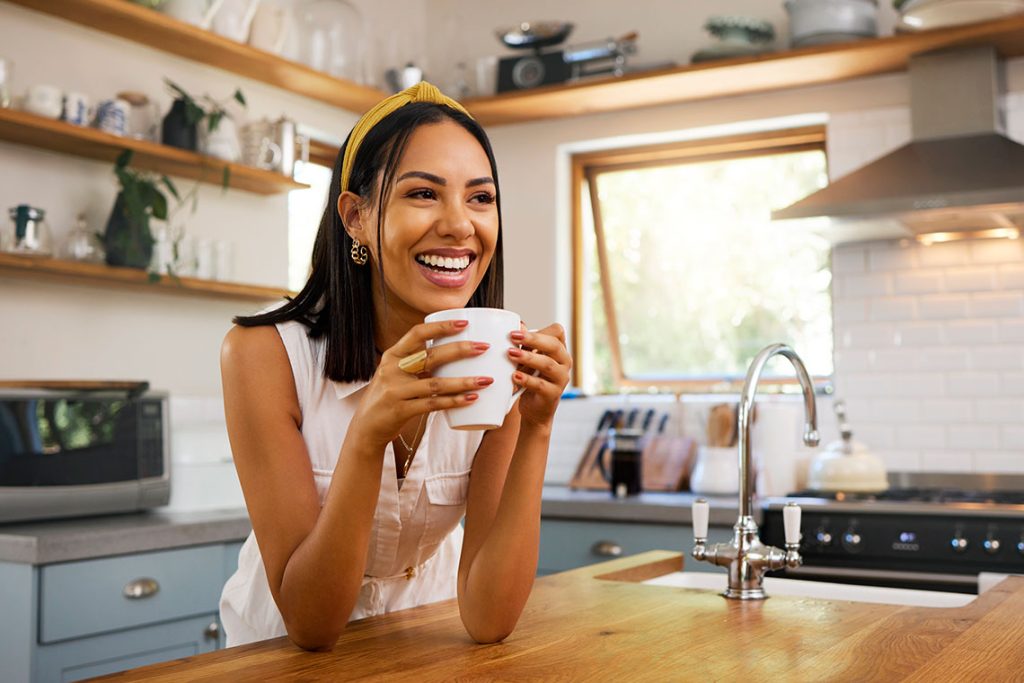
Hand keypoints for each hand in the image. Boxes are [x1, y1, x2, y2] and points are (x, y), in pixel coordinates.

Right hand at [348, 319, 492, 449]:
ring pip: (436, 383)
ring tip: (486, 380)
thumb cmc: (389, 396)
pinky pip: (432, 404)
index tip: (464, 323)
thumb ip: (417, 362)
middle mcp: (392, 370)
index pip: (417, 334)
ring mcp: (396, 391)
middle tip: (484, 347)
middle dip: (460, 350)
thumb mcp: (396, 373)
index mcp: (392, 355)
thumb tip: (453, 349)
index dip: (441, 327)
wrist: (366, 427)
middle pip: (431, 356)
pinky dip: (453, 401)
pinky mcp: (401, 411)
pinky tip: (471, 399)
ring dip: (464, 381)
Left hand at [507, 323, 571, 430]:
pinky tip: (514, 376)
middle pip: (554, 345)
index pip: (557, 332)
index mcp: (559, 350)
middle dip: (533, 339)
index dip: (539, 329)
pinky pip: (541, 385)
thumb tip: (518, 325)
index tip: (516, 330)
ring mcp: (561, 379)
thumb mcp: (525, 360)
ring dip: (528, 357)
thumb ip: (524, 344)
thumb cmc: (530, 379)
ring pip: (548, 364)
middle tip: (512, 336)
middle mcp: (564, 362)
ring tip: (511, 354)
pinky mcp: (553, 394)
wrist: (534, 410)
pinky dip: (527, 379)